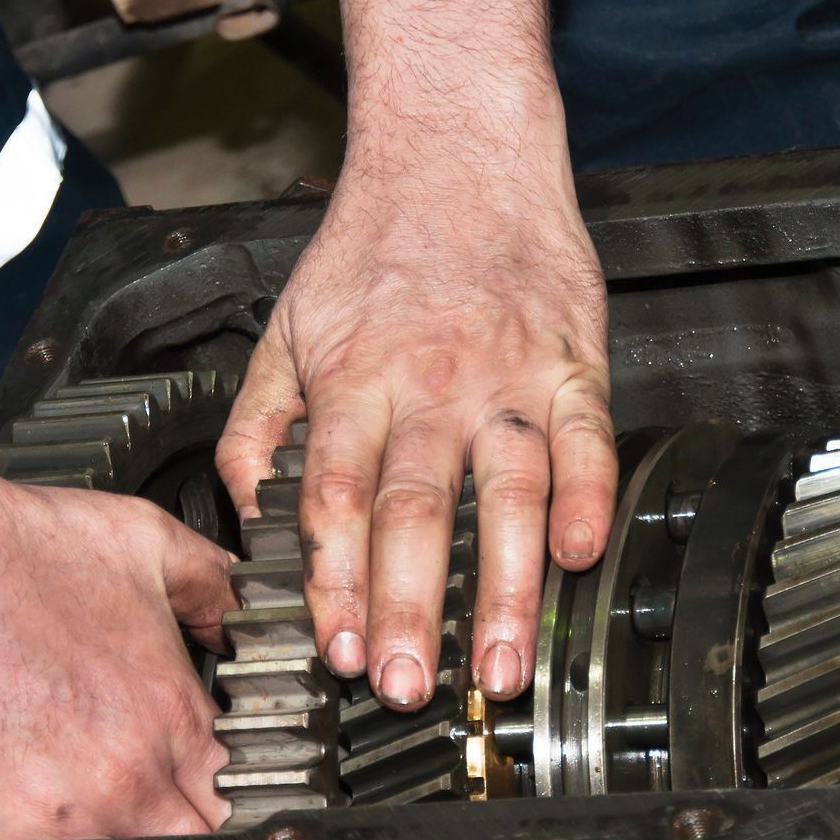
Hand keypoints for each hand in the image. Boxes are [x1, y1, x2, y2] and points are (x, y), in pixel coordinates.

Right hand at [0, 313, 234, 839]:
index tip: (191, 787)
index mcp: (168, 717)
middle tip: (130, 801)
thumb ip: (214, 585)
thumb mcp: (142, 540)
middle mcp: (119, 779)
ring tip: (67, 807)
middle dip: (169, 835)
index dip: (215, 797)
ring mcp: (45, 818)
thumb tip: (242, 612)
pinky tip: (5, 811)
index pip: (230, 801)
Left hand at [216, 0, 616, 710]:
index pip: (335, 500)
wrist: (456, 150)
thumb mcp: (284, 331)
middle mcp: (428, 384)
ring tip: (499, 666)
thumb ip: (258, 429)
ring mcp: (506, 374)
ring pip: (507, 493)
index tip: (332, 650)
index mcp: (352, 381)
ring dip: (503, 586)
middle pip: (415, 513)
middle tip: (407, 689)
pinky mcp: (571, 359)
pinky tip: (585, 557)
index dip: (333, 583)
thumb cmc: (371, 248)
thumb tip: (249, 519)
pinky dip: (589, 497)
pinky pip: (586, 437)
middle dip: (409, 611)